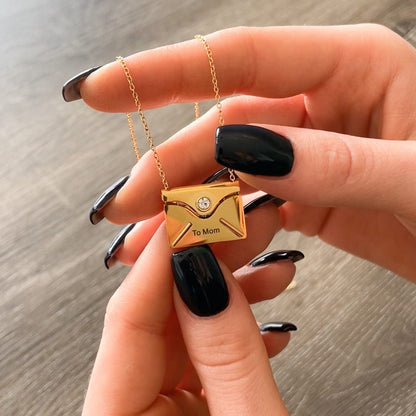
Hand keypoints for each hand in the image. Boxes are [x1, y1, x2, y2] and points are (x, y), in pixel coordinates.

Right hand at [75, 24, 415, 280]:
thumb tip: (247, 150)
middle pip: (223, 127)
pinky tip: (195, 245)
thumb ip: (338, 161)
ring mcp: (312, 152)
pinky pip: (253, 204)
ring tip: (145, 237)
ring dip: (186, 204)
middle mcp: (323, 105)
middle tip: (126, 202)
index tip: (105, 90)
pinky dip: (222, 226)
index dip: (163, 73)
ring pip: (229, 171)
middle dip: (169, 166)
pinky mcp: (310, 195)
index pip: (238, 59)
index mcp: (353, 68)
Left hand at [82, 218, 297, 414]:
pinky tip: (270, 315)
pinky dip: (240, 332)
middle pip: (158, 317)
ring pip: (188, 330)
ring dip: (231, 293)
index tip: (193, 213)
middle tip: (236, 221)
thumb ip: (228, 356)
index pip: (128, 320)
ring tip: (269, 264)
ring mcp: (163, 411)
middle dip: (205, 262)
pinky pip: (208, 355)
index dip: (163, 258)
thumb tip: (209, 274)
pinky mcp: (195, 411)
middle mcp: (131, 414)